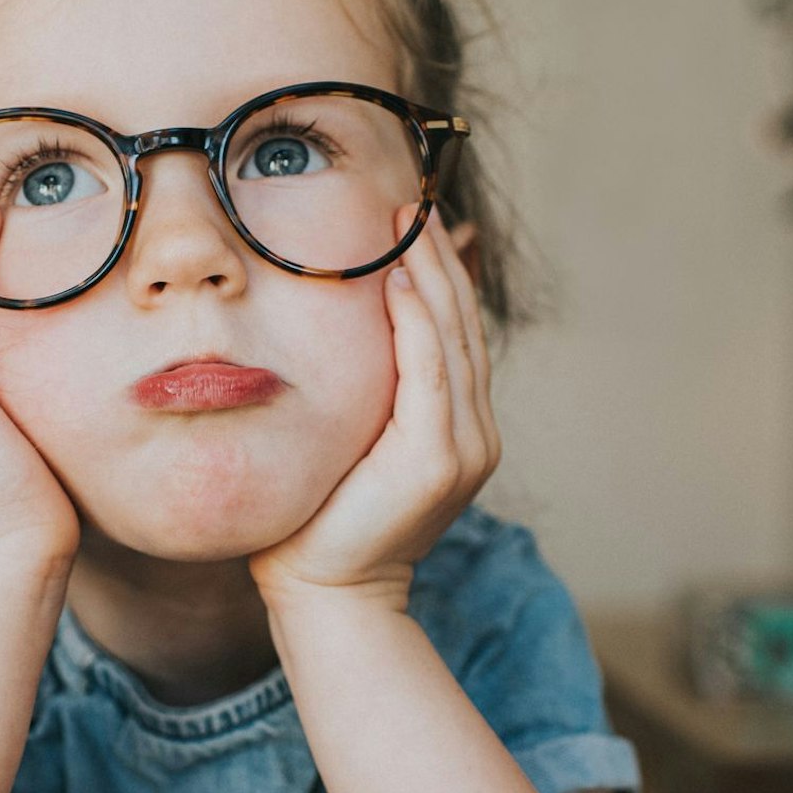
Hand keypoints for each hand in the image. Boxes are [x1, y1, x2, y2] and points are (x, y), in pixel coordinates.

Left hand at [247, 202, 501, 611]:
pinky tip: (399, 280)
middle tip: (411, 201)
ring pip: (451, 338)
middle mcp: (473, 431)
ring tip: (406, 223)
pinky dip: (417, 322)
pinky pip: (431, 372)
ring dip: (430, 274)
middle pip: (459, 323)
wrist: (325, 592)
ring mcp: (464, 446)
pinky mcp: (438, 459)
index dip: (437, 270)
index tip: (411, 217)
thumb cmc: (318, 516)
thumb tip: (340, 323)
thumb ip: (362, 387)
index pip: (451, 330)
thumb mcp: (346, 437)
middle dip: (436, 258)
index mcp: (456, 425)